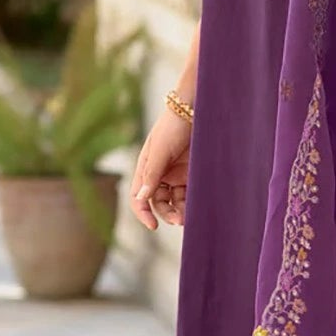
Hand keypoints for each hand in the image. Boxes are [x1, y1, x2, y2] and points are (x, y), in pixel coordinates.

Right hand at [130, 110, 191, 230]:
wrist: (197, 109)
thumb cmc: (174, 125)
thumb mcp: (160, 150)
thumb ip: (152, 175)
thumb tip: (141, 198)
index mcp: (146, 168)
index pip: (139, 197)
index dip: (143, 212)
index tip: (153, 225)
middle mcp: (159, 174)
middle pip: (158, 202)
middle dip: (166, 213)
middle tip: (179, 220)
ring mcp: (176, 174)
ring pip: (175, 201)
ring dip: (180, 210)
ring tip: (189, 216)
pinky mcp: (192, 173)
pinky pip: (189, 193)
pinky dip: (191, 202)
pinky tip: (196, 207)